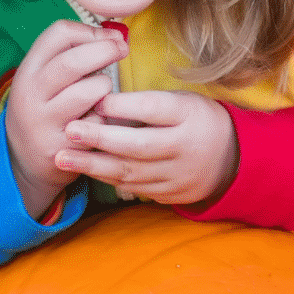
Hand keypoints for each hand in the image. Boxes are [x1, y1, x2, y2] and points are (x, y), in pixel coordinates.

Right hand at [4, 21, 126, 218]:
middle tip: (122, 50)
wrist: (23, 159)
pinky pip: (97, 125)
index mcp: (27, 70)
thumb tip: (118, 36)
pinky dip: (104, 118)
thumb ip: (74, 54)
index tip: (110, 37)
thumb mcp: (46, 78)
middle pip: (72, 61)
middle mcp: (30, 94)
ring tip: (102, 91)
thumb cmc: (46, 108)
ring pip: (88, 92)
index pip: (58, 34)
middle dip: (105, 50)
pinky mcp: (62, 148)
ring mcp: (44, 123)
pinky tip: (97, 120)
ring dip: (105, 86)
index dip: (91, 30)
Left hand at [59, 90, 240, 205]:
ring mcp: (178, 174)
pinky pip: (134, 187)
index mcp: (189, 115)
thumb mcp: (182, 101)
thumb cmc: (196, 120)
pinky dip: (107, 179)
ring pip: (131, 171)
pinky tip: (85, 170)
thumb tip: (100, 103)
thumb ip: (148, 103)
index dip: (123, 106)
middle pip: (139, 145)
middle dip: (100, 139)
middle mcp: (185, 147)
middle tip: (70, 130)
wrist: (231, 159)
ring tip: (62, 157)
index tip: (95, 100)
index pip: (154, 109)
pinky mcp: (170, 193)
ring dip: (93, 165)